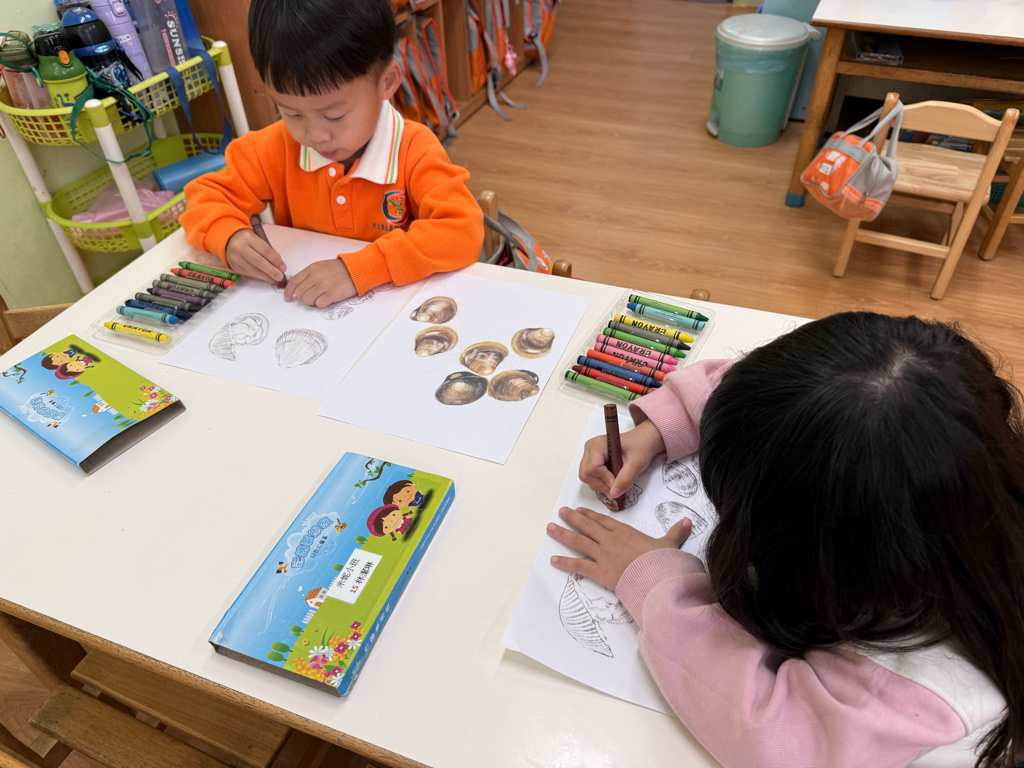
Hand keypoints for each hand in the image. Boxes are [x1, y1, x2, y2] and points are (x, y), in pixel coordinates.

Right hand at [225, 229, 286, 283]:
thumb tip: (279, 264)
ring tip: (274, 280)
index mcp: (248, 237)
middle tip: (280, 277)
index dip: (275, 260)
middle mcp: (240, 247)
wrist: (230, 240)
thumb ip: (268, 250)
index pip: (265, 250)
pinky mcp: (234, 266)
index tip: (283, 268)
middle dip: (271, 271)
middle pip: (258, 261)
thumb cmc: (249, 240)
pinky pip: (248, 273)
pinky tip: (266, 278)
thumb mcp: (258, 239)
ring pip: (252, 270)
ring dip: (265, 277)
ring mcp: (235, 258)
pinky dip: (258, 277)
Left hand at [284, 259, 356, 306]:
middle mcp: (316, 276)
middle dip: (303, 297)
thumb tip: (297, 288)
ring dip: (312, 301)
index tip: (287, 299)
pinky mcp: (333, 294)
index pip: (294, 282)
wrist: (356, 270)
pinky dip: (321, 304)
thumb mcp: (321, 266)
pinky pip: (319, 304)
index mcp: (312, 269)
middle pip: (300, 293)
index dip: (288, 292)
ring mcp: (324, 285)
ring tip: (321, 297)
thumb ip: (309, 275)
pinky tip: (327, 299)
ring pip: (307, 300)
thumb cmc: (338, 270)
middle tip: (312, 296)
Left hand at [548, 505, 691, 589]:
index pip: (604, 520)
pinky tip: (553, 560)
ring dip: (563, 534)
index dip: (590, 514)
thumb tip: (688, 521)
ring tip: (550, 528)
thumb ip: (676, 532)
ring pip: (579, 541)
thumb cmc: (662, 561)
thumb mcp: (669, 544)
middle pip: (588, 526)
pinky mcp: (599, 571)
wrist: (656, 577)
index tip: (580, 509)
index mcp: (625, 532)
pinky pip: (578, 566)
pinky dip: (565, 563)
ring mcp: (603, 555)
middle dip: (573, 518)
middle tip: (561, 512)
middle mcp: (610, 540)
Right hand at [579, 419, 665, 498]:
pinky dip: (600, 482)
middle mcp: (590, 448)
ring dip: (600, 484)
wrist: (642, 441)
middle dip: (601, 484)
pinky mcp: (591, 460)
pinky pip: (590, 476)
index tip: (618, 483)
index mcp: (599, 444)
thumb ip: (625, 479)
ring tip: (616, 481)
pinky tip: (612, 478)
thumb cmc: (640, 446)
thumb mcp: (637, 463)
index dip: (605, 479)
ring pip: (586, 477)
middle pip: (586, 474)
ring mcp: (589, 454)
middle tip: (616, 486)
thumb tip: (614, 494)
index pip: (593, 468)